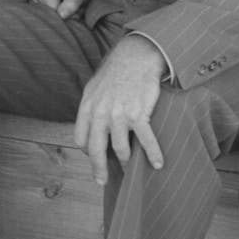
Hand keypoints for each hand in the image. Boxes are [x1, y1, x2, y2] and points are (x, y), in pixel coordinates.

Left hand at [74, 35, 166, 183]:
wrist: (135, 56)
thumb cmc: (115, 73)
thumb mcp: (94, 88)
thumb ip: (91, 109)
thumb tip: (91, 129)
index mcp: (87, 107)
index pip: (81, 139)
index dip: (87, 151)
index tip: (95, 157)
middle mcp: (100, 113)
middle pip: (96, 150)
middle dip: (99, 169)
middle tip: (103, 181)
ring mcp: (119, 114)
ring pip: (120, 149)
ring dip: (127, 162)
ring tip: (131, 168)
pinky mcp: (138, 114)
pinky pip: (145, 140)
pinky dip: (153, 154)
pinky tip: (158, 164)